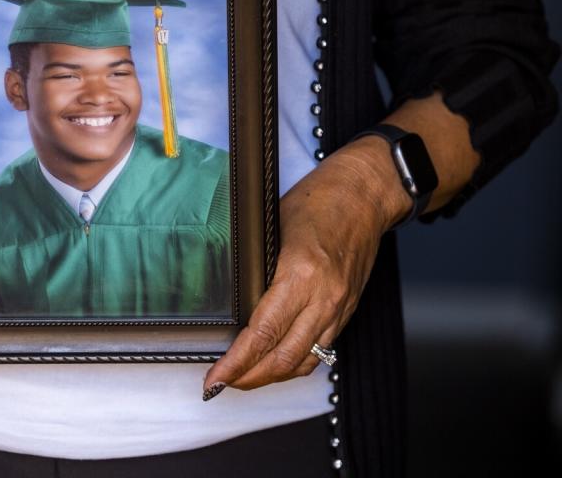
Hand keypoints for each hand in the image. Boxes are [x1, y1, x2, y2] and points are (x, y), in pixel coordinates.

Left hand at [203, 137, 408, 396]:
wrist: (365, 196)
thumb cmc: (318, 201)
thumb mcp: (272, 225)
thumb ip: (256, 265)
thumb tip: (229, 297)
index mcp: (300, 274)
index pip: (262, 333)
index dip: (236, 363)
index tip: (215, 378)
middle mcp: (324, 297)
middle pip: (283, 358)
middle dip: (250, 378)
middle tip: (222, 384)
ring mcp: (339, 307)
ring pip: (304, 360)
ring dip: (272, 376)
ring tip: (244, 379)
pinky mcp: (348, 309)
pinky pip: (321, 348)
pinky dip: (296, 362)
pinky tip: (276, 362)